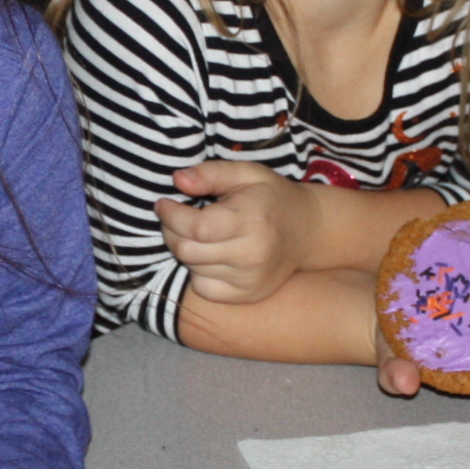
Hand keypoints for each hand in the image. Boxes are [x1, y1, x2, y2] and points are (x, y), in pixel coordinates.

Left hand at [156, 160, 316, 304]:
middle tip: (174, 217)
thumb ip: (211, 173)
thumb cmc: (270, 197)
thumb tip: (178, 180)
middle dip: (171, 231)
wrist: (306, 231)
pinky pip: (203, 288)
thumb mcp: (246, 173)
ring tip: (196, 233)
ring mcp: (250, 280)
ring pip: (192, 269)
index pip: (197, 227)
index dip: (171, 215)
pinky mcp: (247, 295)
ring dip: (185, 249)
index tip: (163, 203)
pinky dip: (197, 271)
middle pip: (188, 251)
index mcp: (252, 220)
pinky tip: (209, 254)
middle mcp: (252, 254)